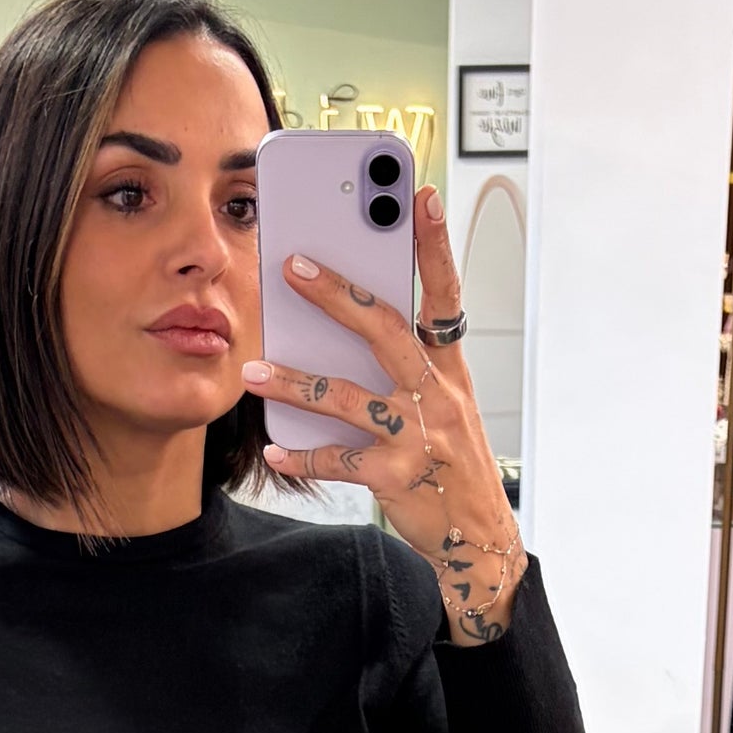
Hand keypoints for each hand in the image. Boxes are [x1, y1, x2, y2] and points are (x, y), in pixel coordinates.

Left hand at [242, 185, 525, 647]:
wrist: (477, 535)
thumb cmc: (451, 461)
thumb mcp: (444, 404)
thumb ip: (407, 363)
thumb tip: (347, 323)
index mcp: (450, 369)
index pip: (445, 294)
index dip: (435, 245)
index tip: (420, 197)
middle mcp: (437, 395)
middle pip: (385, 329)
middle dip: (336, 294)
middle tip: (292, 265)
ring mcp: (417, 435)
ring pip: (346, 396)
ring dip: (295, 382)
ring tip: (255, 370)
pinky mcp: (395, 477)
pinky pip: (337, 461)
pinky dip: (301, 457)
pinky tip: (274, 451)